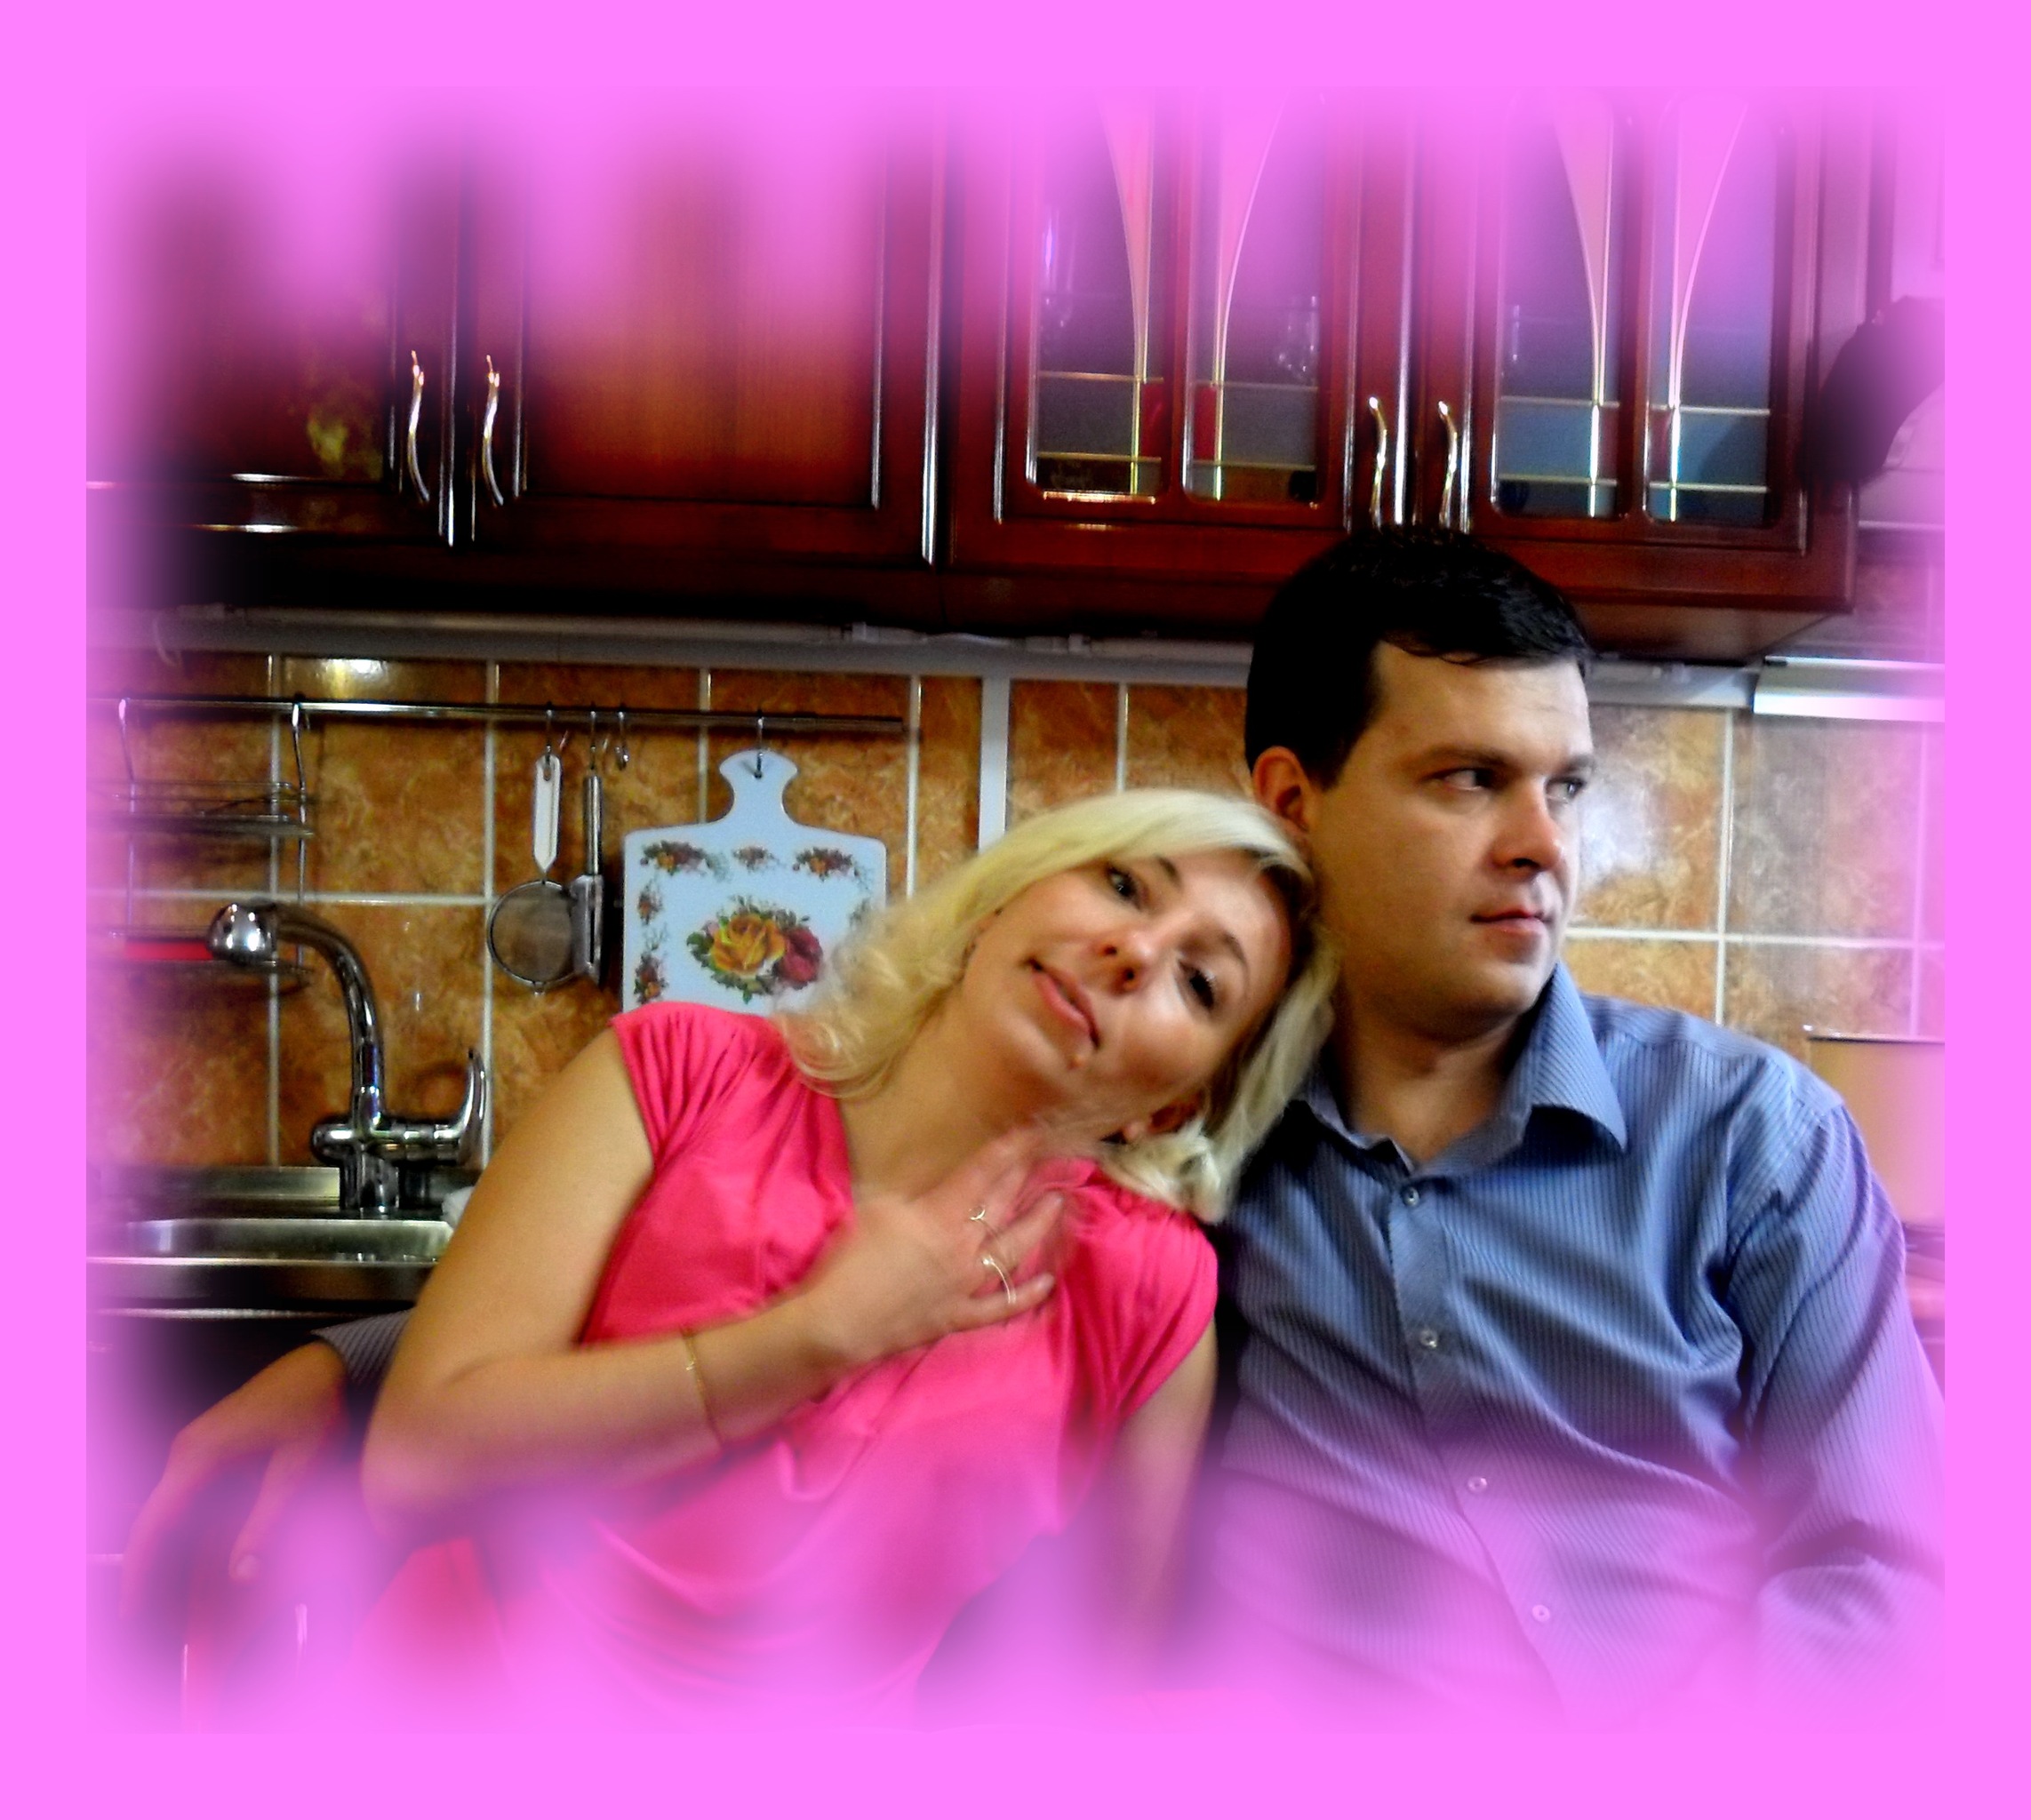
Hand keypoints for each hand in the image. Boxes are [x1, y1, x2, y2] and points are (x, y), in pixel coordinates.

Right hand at [120, 1340, 348, 1622]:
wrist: (328, 1364)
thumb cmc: (315, 1408)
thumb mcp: (296, 1469)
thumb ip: (266, 1522)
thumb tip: (241, 1576)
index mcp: (199, 1455)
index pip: (152, 1523)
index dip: (139, 1570)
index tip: (131, 1608)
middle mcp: (186, 1450)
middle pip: (156, 1521)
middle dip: (155, 1568)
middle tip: (159, 1615)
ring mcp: (195, 1446)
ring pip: (173, 1510)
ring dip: (176, 1549)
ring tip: (182, 1593)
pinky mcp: (210, 1446)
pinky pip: (189, 1495)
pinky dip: (192, 1527)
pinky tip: (210, 1553)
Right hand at [797, 1126, 1070, 1367]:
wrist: (837, 1323)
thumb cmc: (848, 1262)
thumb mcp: (876, 1208)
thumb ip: (912, 1190)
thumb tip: (935, 1178)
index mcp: (940, 1215)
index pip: (983, 1173)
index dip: (1010, 1150)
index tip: (1032, 1132)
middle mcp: (963, 1247)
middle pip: (1002, 1205)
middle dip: (1025, 1177)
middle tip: (1048, 1157)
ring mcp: (965, 1285)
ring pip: (1013, 1250)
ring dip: (1038, 1224)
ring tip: (1057, 1203)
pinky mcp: (958, 1317)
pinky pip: (1000, 1307)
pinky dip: (1026, 1297)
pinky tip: (1047, 1284)